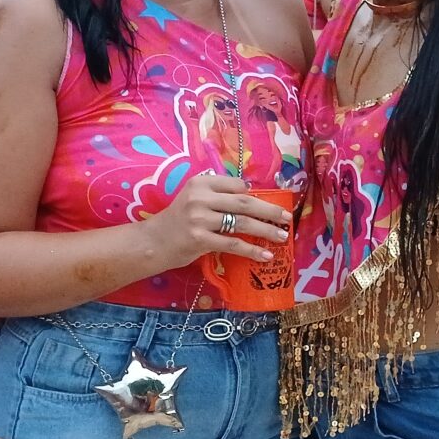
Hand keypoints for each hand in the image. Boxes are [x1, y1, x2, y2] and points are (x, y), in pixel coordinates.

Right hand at [144, 172, 290, 270]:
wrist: (151, 242)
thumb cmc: (176, 221)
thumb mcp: (193, 199)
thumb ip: (217, 196)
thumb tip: (251, 197)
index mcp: (201, 183)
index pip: (236, 185)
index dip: (256, 195)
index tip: (271, 203)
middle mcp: (200, 197)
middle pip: (244, 202)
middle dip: (269, 210)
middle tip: (287, 217)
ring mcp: (199, 218)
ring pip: (242, 223)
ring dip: (266, 230)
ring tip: (282, 237)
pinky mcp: (200, 239)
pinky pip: (233, 244)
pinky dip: (252, 250)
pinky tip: (265, 255)